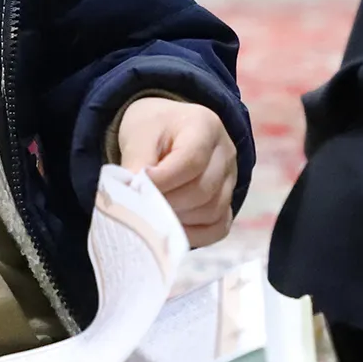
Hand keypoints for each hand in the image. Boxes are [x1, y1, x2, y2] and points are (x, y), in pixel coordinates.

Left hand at [116, 97, 238, 246]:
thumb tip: (132, 192)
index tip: (135, 188)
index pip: (191, 160)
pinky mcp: (228, 203)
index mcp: (205, 127)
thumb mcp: (139, 134)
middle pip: (203, 190)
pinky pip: (218, 228)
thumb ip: (136, 161)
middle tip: (139, 206)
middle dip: (167, 203)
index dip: (163, 180)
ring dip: (178, 219)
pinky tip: (169, 229)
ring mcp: (231, 180)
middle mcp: (226, 154)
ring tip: (151, 213)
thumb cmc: (152, 129)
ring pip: (211, 212)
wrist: (166, 130)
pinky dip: (193, 235)